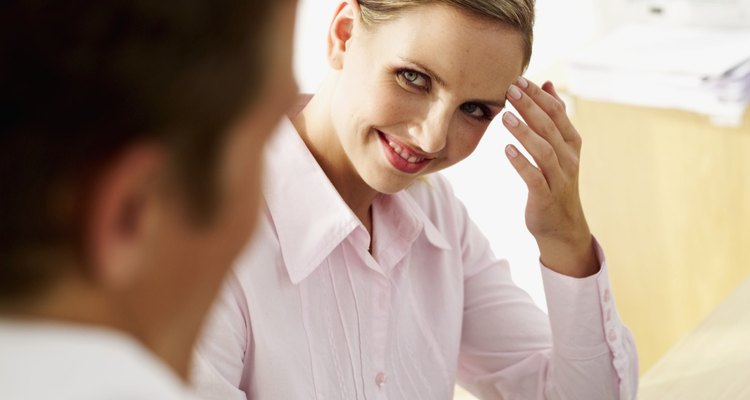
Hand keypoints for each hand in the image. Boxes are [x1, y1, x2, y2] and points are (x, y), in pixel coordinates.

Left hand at [502, 77, 597, 277]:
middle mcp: (568, 159)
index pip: (557, 112)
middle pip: (549, 128)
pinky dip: (522, 163)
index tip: (519, 79)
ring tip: (506, 116)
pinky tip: (507, 150)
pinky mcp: (545, 197)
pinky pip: (534, 178)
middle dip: (530, 107)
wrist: (562, 227)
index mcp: (572, 143)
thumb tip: (547, 83)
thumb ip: (554, 117)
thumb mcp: (559, 147)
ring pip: (544, 150)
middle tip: (509, 89)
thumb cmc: (555, 181)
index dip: (539, 95)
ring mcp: (559, 178)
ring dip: (525, 132)